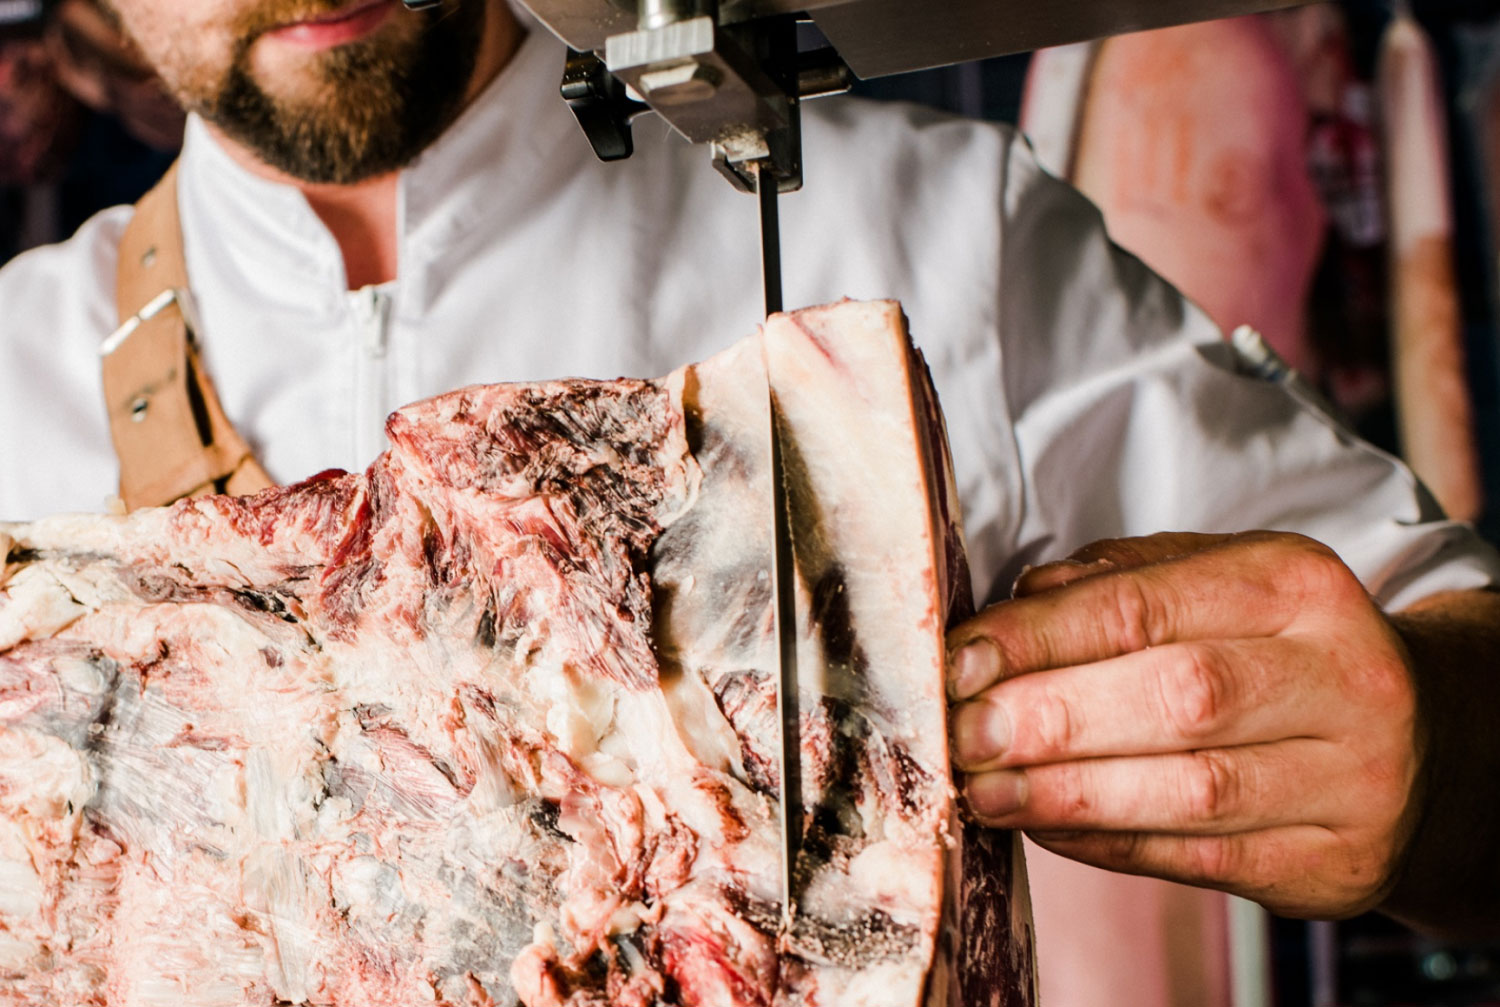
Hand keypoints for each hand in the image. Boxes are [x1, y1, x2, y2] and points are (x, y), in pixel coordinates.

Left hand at [947, 531, 1422, 917]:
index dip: (1041, 638)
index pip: (1147, 605)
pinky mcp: (1336, 863)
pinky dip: (1110, 844)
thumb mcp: (1214, 585)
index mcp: (1296, 583)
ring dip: (1068, 793)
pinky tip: (1047, 828)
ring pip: (1193, 789)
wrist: (1414, 740)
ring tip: (987, 790)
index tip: (961, 662)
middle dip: (1051, 718)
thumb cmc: (1273, 650)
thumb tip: (1011, 611)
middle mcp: (1340, 675)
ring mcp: (1351, 778)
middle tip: (965, 734)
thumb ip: (1115, 583)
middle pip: (1178, 696)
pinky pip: (1204, 861)